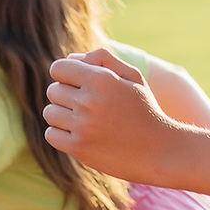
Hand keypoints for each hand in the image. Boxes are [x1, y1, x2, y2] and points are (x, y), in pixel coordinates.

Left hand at [44, 49, 175, 182]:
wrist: (160, 150)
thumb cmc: (145, 110)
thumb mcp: (133, 77)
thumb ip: (103, 59)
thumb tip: (71, 59)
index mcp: (101, 79)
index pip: (58, 68)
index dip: (66, 74)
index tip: (78, 84)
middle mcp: (88, 101)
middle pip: (53, 91)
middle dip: (66, 95)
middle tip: (87, 105)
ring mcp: (82, 126)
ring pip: (49, 112)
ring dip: (62, 115)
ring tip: (83, 120)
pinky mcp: (79, 148)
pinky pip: (51, 134)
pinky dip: (60, 134)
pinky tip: (79, 134)